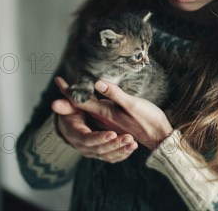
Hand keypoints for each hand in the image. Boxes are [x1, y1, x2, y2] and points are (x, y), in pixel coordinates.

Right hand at [52, 78, 137, 162]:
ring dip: (121, 150)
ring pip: (107, 155)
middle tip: (129, 138)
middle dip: (114, 144)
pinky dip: (122, 154)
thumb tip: (54, 100)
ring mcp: (92, 151)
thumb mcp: (69, 108)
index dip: (99, 138)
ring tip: (133, 143)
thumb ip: (66, 105)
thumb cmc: (71, 112)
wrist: (71, 125)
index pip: (87, 139)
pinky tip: (133, 147)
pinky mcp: (101, 152)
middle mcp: (83, 146)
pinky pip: (112, 158)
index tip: (112, 134)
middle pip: (99, 149)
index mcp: (76, 134)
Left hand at [54, 76, 173, 150]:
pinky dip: (91, 108)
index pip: (82, 100)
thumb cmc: (148, 119)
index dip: (69, 90)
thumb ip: (114, 94)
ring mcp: (108, 123)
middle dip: (69, 95)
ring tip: (68, 92)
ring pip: (89, 110)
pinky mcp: (115, 124)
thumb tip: (96, 83)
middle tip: (59, 83)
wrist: (159, 136)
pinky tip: (92, 104)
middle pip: (82, 105)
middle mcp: (103, 119)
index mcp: (105, 113)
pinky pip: (97, 115)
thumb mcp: (132, 105)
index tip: (58, 81)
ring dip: (79, 101)